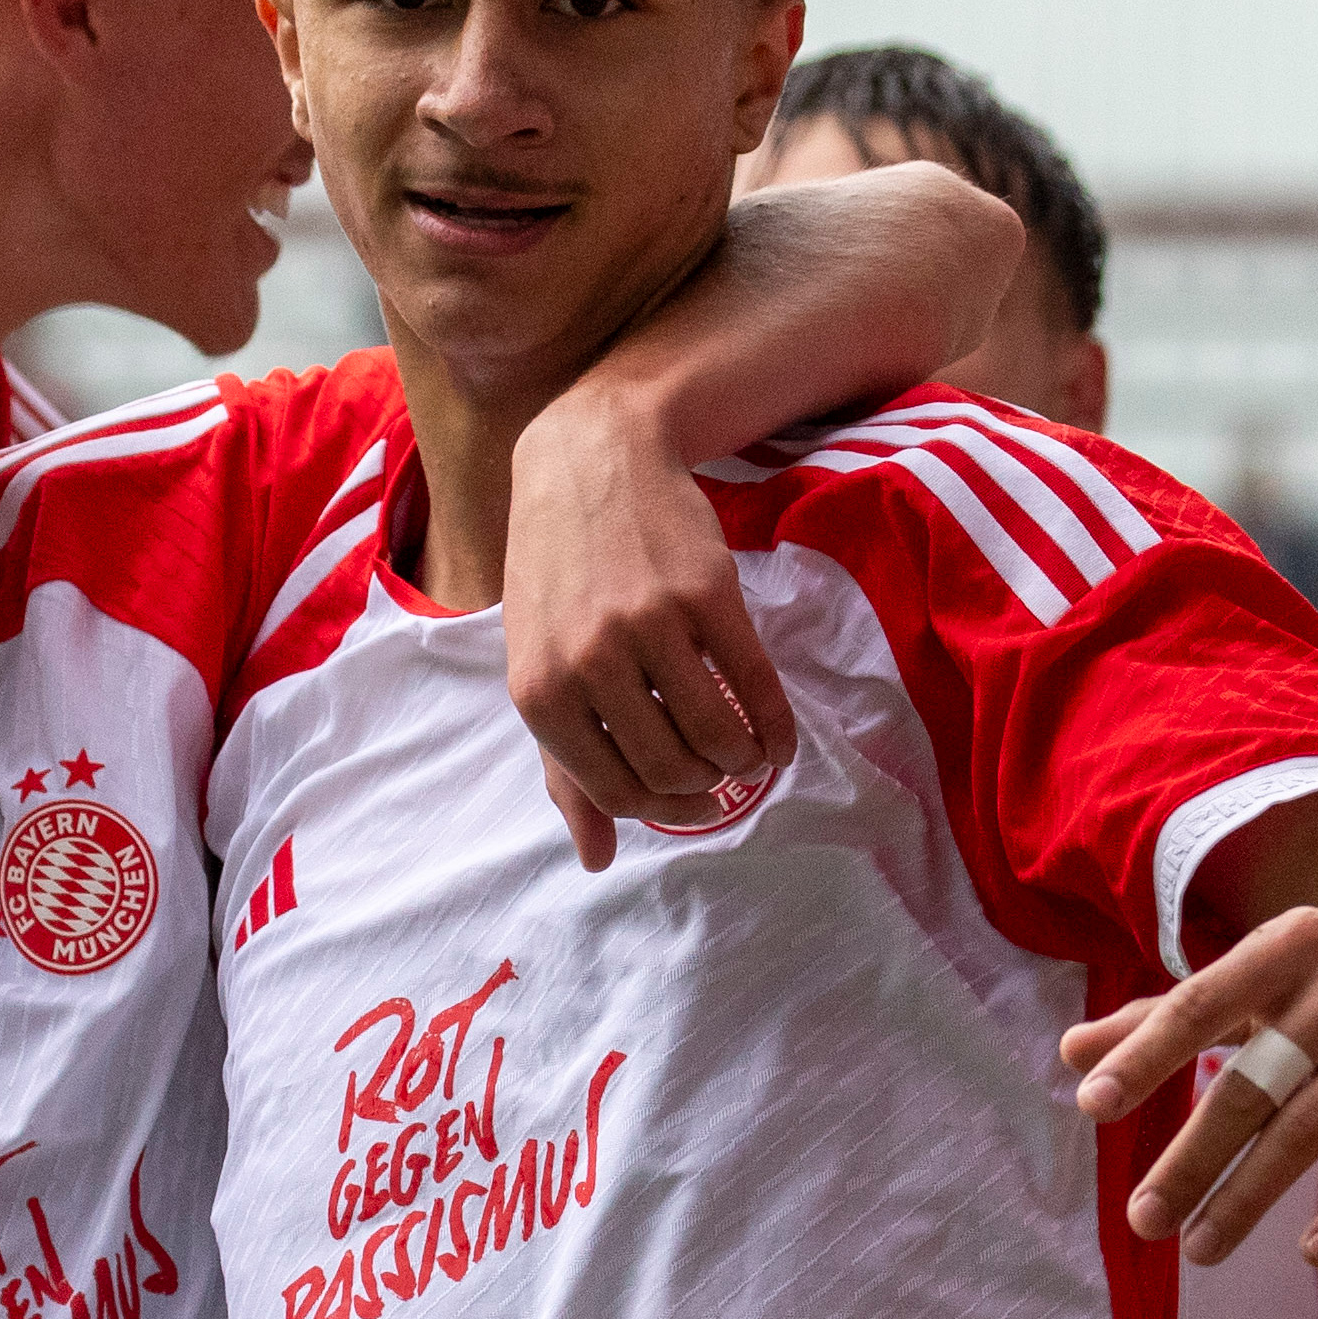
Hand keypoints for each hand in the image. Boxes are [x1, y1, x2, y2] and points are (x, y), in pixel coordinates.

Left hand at [505, 398, 795, 872]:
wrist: (590, 459)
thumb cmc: (560, 574)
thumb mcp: (541, 665)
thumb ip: (565, 767)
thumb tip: (596, 859)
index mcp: (540, 693)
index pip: (614, 791)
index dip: (661, 808)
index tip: (687, 799)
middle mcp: (589, 663)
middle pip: (668, 770)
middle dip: (703, 788)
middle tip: (719, 775)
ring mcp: (649, 627)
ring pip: (715, 737)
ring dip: (741, 762)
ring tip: (745, 754)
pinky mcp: (707, 596)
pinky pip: (754, 689)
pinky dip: (775, 729)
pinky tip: (777, 740)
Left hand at [1059, 898, 1317, 1266]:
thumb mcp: (1269, 974)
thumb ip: (1173, 1015)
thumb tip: (1069, 1054)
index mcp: (1293, 944)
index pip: (1203, 1002)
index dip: (1147, 1054)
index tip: (1090, 1104)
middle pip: (1254, 1083)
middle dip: (1192, 1158)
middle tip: (1140, 1220)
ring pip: (1314, 1128)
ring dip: (1250, 1196)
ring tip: (1198, 1249)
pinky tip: (1310, 1252)